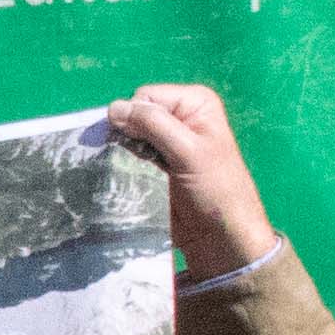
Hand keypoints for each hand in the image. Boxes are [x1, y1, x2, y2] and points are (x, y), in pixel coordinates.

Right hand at [106, 84, 276, 283]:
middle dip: (130, 136)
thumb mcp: (188, 151)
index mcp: (194, 103)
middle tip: (146, 162)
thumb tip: (113, 108)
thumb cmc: (216, 190)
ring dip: (127, 153)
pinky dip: (127, 166)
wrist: (221, 237)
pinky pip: (129, 156)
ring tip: (143, 173)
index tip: (148, 147)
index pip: (146, 97)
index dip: (138, 118)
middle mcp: (180, 117)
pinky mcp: (156, 165)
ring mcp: (167, 142)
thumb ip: (153, 125)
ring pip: (128, 137)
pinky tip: (137, 179)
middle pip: (135, 115)